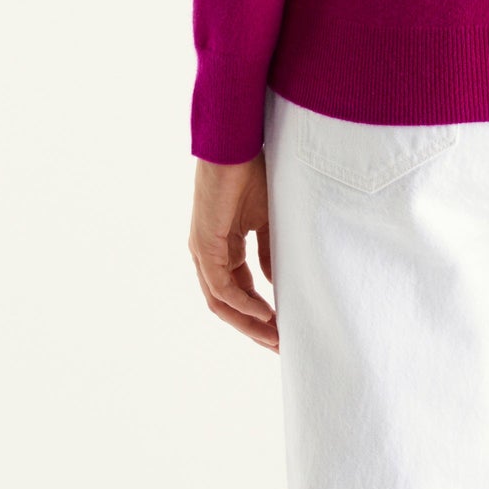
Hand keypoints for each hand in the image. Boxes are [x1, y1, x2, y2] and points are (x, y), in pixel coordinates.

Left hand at [188, 151, 278, 350]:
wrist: (236, 142)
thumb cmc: (252, 170)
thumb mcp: (268, 218)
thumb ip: (269, 251)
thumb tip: (275, 282)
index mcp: (223, 246)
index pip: (240, 290)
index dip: (261, 313)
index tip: (285, 328)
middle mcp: (208, 253)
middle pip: (228, 304)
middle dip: (255, 328)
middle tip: (281, 346)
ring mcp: (203, 250)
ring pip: (221, 302)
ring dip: (248, 323)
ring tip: (275, 338)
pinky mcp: (203, 244)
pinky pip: (221, 286)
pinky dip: (243, 303)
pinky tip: (265, 313)